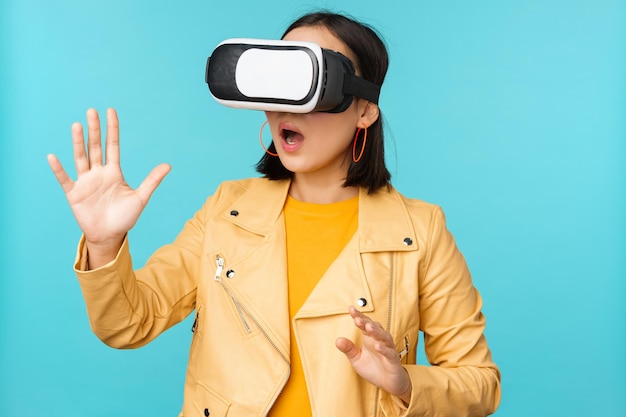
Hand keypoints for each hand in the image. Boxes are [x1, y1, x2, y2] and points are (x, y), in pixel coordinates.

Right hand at [47, 108, 170, 267]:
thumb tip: (168, 165)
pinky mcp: (74, 194)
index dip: (112, 129)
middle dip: (94, 130)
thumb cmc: (125, 217)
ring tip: (77, 125)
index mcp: (114, 172)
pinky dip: (58, 169)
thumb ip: (152, 181)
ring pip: (81, 158)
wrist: (110, 235)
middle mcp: (98, 173)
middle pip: (96, 147)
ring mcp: (85, 182)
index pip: (113, 146)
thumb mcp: (141, 198)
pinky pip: (65, 179)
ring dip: (78, 142)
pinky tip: (52, 157)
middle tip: (92, 111)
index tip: (110, 111)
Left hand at [336, 306, 411, 403]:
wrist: (389, 383)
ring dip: (376, 331)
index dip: (358, 316)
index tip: (351, 309)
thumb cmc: (374, 368)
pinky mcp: (393, 359)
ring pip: (384, 337)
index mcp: (369, 338)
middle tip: (357, 319)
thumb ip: (348, 349)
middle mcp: (379, 340)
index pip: (364, 324)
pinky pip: (389, 352)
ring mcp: (388, 349)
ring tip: (368, 327)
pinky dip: (384, 349)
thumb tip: (337, 340)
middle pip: (374, 327)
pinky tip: (377, 346)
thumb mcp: (357, 359)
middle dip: (366, 322)